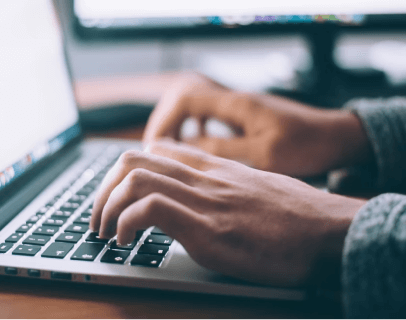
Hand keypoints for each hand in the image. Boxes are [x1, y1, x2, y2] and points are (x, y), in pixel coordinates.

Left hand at [91, 140, 365, 286]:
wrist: (329, 231)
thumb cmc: (295, 215)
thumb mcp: (254, 187)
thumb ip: (222, 185)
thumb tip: (200, 197)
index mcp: (212, 168)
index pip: (154, 150)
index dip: (124, 172)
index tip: (116, 196)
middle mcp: (203, 177)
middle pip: (133, 160)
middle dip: (103, 189)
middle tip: (98, 218)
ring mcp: (204, 200)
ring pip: (134, 178)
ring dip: (106, 206)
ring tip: (105, 231)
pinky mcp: (208, 229)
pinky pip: (150, 209)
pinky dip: (125, 223)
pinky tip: (125, 241)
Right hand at [143, 73, 372, 176]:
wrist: (336, 137)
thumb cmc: (308, 145)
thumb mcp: (264, 154)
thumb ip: (222, 150)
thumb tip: (184, 149)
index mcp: (237, 104)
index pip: (185, 98)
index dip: (165, 121)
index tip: (157, 148)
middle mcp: (234, 100)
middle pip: (183, 100)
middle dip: (165, 126)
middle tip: (158, 154)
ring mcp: (238, 108)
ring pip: (194, 110)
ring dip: (178, 130)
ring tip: (168, 156)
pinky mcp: (244, 118)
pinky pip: (208, 119)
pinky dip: (194, 133)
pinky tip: (194, 152)